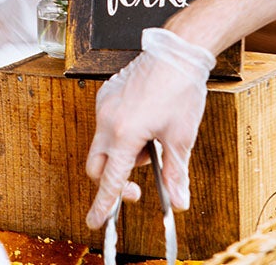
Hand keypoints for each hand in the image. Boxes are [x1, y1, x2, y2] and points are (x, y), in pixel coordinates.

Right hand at [84, 27, 213, 229]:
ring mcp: (104, 104)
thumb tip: (177, 200)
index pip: (111, 180)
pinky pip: (106, 123)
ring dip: (122, 154)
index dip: (103, 205)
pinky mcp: (107, 94)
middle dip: (113, 181)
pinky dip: (120, 134)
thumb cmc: (180, 90)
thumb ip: (175, 173)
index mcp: (124, 133)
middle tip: (137, 186)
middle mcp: (107, 119)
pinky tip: (144, 123)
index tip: (95, 222)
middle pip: (96, 165)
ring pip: (102, 144)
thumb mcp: (180, 137)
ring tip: (151, 141)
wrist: (176, 52)